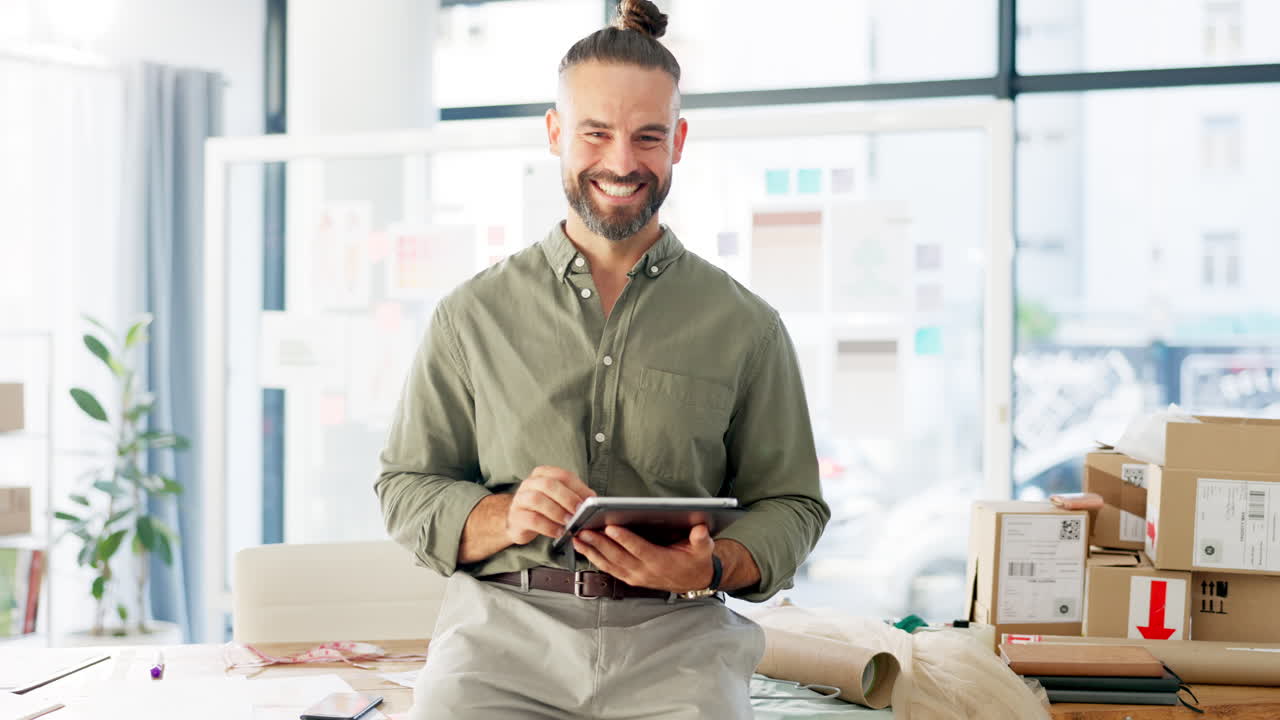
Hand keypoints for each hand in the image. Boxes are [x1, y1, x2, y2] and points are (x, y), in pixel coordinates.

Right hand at [505, 466, 595, 545]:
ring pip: (537, 500)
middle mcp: (530, 483)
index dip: (578, 487)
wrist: (519, 522)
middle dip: (567, 498)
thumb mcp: (558, 499)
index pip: (563, 475)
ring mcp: (520, 499)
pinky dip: (548, 526)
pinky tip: (559, 532)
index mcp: (543, 474)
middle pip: (549, 485)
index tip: (591, 500)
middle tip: (580, 511)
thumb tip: (594, 500)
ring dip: (557, 512)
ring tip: (569, 523)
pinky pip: (532, 519)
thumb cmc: (544, 509)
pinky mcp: (516, 516)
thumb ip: (574, 496)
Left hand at [573, 524, 714, 593]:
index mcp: (661, 562)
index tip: (611, 528)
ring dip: (592, 551)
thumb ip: (701, 539)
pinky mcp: (629, 578)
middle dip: (600, 544)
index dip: (625, 539)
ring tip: (578, 538)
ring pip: (610, 564)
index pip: (640, 549)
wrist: (694, 580)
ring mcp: (635, 576)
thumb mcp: (704, 549)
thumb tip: (700, 529)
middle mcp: (645, 571)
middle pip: (618, 557)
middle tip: (584, 530)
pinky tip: (584, 548)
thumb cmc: (696, 560)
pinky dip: (595, 559)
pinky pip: (609, 569)